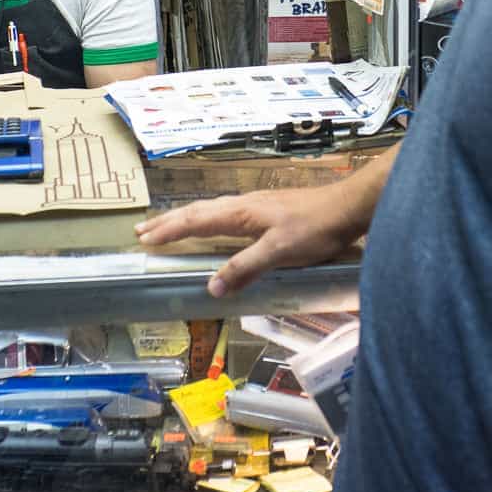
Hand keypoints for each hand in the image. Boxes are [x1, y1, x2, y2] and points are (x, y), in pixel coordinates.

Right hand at [134, 179, 374, 297]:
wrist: (348, 207)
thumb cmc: (315, 228)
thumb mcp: (278, 252)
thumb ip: (244, 268)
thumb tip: (211, 286)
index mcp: (240, 214)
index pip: (195, 221)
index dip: (169, 230)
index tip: (144, 239)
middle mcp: (243, 205)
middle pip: (198, 212)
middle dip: (170, 222)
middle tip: (144, 232)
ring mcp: (256, 206)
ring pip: (212, 210)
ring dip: (187, 219)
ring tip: (169, 226)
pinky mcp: (269, 210)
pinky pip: (227, 213)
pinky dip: (208, 219)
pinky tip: (216, 225)